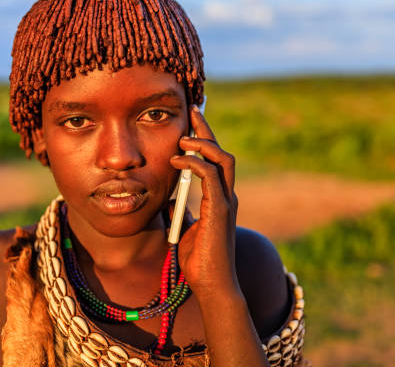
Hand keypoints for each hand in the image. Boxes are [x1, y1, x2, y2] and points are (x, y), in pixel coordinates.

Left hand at [169, 104, 239, 296]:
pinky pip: (210, 177)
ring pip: (223, 160)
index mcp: (219, 198)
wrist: (210, 284)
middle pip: (221, 152)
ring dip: (202, 144)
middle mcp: (227, 196)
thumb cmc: (198, 259)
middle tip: (191, 112)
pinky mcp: (220, 210)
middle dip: (206, 130)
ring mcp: (226, 202)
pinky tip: (177, 159)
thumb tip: (167, 195)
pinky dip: (194, 163)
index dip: (203, 139)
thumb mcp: (183, 226)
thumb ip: (180, 208)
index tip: (190, 122)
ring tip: (182, 137)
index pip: (214, 161)